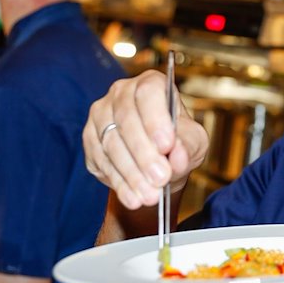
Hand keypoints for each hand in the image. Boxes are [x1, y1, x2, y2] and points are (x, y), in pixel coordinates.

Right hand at [83, 70, 208, 208]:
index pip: (148, 94)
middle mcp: (121, 94)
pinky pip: (100, 161)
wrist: (157, 162)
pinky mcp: (89, 139)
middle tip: (161, 178)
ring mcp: (101, 115)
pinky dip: (119, 182)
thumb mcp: (194, 143)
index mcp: (150, 84)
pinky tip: (133, 197)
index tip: (167, 145)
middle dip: (144, 154)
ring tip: (150, 195)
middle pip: (127, 120)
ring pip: (111, 144)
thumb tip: (177, 154)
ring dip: (132, 173)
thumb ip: (188, 146)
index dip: (156, 120)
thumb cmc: (178, 143)